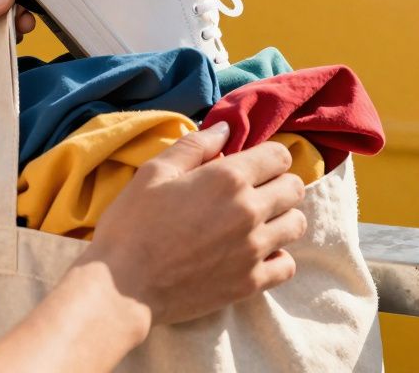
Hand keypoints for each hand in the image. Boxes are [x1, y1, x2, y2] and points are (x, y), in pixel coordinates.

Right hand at [76, 123, 307, 327]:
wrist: (122, 288)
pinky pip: (288, 265)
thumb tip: (226, 130)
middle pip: (294, 188)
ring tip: (258, 223)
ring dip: (282, 219)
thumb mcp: (154, 172)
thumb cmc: (131, 225)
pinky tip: (256, 254)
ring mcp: (253, 249)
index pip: (280, 156)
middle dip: (279, 185)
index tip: (253, 167)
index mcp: (228, 178)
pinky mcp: (250, 283)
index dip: (268, 158)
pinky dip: (278, 258)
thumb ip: (195, 145)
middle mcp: (249, 211)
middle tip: (256, 193)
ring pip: (296, 225)